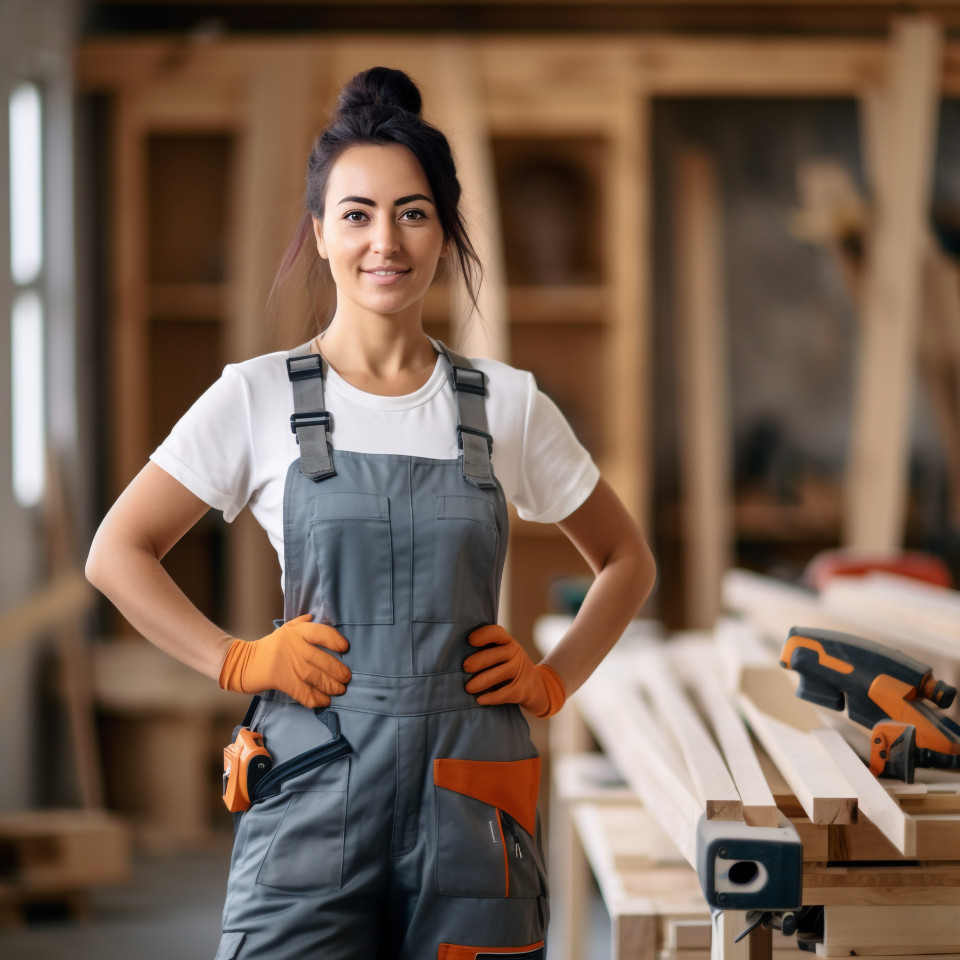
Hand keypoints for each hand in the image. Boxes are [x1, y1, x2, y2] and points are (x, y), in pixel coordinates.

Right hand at [218, 614, 350, 708]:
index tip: (344, 648)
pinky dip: (315, 698)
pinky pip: (302, 692)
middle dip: (337, 670)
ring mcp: (287, 664)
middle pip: (320, 659)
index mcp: (296, 632)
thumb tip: (313, 616)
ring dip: (330, 685)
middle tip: (347, 677)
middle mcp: (293, 646)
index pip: (320, 632)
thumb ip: (299, 623)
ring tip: (340, 690)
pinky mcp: (280, 680)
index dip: (335, 640)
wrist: (241, 662)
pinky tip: (324, 701)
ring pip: (314, 676)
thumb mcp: (282, 631)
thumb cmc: (267, 647)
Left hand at [463, 624, 565, 718]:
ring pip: (500, 674)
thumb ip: (485, 651)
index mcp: (507, 642)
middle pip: (496, 654)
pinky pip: (505, 693)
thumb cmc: (508, 667)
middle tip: (465, 667)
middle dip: (479, 660)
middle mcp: (515, 653)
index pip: (497, 633)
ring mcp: (520, 671)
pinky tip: (480, 700)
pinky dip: (491, 697)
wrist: (536, 687)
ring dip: (482, 681)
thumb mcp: (502, 654)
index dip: (484, 635)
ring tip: (468, 688)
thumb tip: (453, 655)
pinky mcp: (522, 690)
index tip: (470, 640)